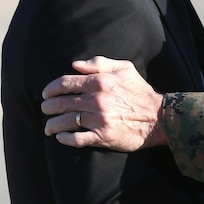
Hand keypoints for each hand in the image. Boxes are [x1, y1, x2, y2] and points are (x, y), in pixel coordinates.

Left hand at [41, 56, 166, 150]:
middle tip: (45, 109)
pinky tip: (60, 138)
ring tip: (48, 127)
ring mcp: (99, 120)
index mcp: (100, 82)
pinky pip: (77, 139)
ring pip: (66, 122)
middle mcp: (97, 100)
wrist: (159, 118)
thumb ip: (99, 63)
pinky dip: (65, 139)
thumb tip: (75, 65)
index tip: (45, 94)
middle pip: (62, 103)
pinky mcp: (103, 136)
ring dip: (52, 125)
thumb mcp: (125, 69)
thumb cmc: (141, 92)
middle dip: (48, 107)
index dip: (51, 89)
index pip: (65, 83)